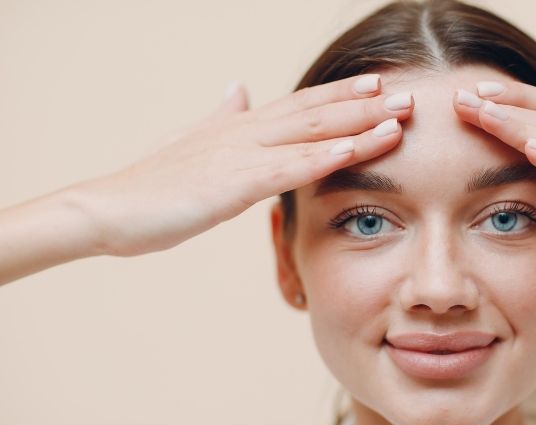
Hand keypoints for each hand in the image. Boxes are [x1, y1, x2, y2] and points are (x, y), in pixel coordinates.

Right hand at [72, 74, 413, 255]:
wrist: (108, 210)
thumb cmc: (151, 186)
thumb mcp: (192, 143)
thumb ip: (221, 117)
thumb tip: (238, 88)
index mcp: (240, 126)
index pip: (301, 104)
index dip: (341, 94)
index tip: (378, 84)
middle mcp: (246, 131)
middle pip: (316, 112)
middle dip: (365, 104)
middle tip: (408, 95)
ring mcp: (240, 154)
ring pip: (311, 134)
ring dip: (359, 125)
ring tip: (399, 116)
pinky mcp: (232, 184)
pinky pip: (287, 168)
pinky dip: (325, 157)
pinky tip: (355, 150)